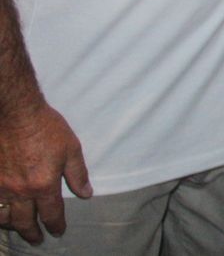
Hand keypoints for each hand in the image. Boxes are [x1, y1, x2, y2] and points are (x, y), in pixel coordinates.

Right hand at [0, 103, 91, 242]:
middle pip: (25, 221)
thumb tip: (86, 194)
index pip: (51, 213)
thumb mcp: (71, 148)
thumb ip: (78, 174)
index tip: (58, 231)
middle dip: (33, 232)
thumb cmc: (45, 128)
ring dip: (12, 226)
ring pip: (4, 217)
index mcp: (43, 185)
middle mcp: (20, 191)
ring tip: (18, 228)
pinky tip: (2, 212)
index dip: (56, 225)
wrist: (15, 113)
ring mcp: (1, 186)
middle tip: (37, 239)